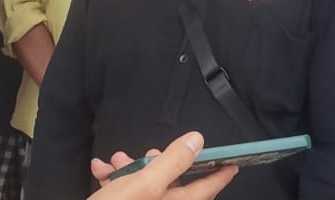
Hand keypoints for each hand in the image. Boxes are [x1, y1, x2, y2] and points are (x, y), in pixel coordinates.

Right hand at [88, 132, 237, 199]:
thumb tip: (197, 141)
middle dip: (157, 162)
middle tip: (148, 153)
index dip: (221, 173)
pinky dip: (117, 180)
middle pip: (173, 182)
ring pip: (147, 185)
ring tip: (114, 161)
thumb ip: (173, 161)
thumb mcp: (144, 182)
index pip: (209, 187)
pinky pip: (129, 193)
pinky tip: (101, 171)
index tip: (232, 163)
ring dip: (130, 168)